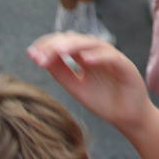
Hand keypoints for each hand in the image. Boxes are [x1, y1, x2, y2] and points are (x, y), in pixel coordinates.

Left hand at [28, 33, 156, 135]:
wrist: (127, 118)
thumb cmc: (103, 101)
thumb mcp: (75, 87)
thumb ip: (59, 72)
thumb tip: (37, 56)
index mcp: (85, 56)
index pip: (65, 42)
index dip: (48, 45)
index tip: (31, 53)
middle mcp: (98, 53)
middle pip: (76, 40)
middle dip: (57, 45)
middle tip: (41, 54)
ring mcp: (113, 57)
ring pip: (93, 44)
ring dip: (74, 46)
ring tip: (58, 51)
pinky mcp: (126, 66)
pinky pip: (112, 57)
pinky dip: (99, 57)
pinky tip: (85, 60)